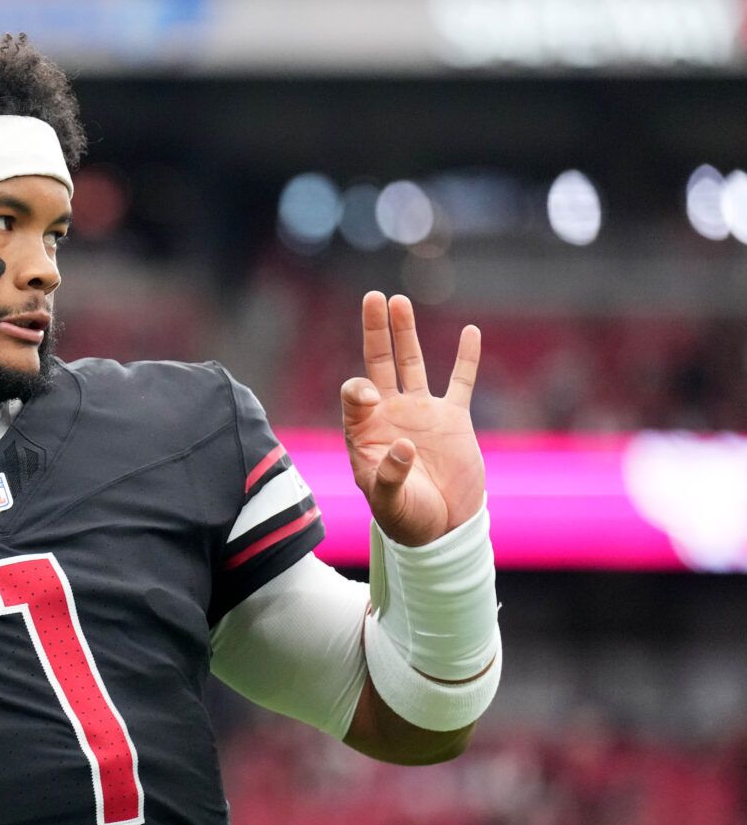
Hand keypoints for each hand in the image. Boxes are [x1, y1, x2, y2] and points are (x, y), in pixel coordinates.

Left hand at [341, 292, 485, 546]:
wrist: (442, 528)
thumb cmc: (406, 517)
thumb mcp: (389, 500)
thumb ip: (390, 474)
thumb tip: (402, 444)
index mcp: (364, 430)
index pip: (355, 393)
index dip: (360, 388)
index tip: (371, 397)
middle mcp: (389, 414)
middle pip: (379, 362)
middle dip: (375, 331)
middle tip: (372, 297)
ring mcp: (421, 413)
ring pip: (412, 363)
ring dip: (406, 333)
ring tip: (399, 301)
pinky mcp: (453, 419)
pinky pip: (461, 382)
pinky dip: (466, 358)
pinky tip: (469, 332)